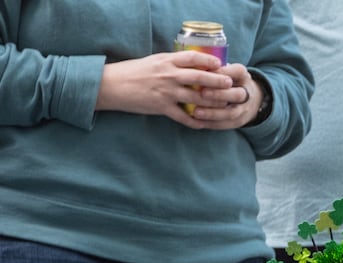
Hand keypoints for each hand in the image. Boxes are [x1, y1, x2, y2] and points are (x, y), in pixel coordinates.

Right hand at [95, 51, 238, 125]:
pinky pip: (183, 117)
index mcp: (166, 61)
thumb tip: (189, 65)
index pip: (193, 58)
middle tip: (230, 84)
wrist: (111, 85)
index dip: (209, 61)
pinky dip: (195, 122)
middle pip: (200, 77)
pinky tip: (204, 125)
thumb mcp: (153, 61)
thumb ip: (171, 63)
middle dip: (218, 81)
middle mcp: (169, 75)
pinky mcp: (162, 107)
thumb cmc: (132, 72)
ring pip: (197, 97)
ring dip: (213, 102)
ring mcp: (166, 92)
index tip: (220, 65)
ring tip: (224, 105)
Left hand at [186, 63, 266, 129]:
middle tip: (202, 93)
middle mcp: (246, 93)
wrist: (245, 98)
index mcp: (243, 76)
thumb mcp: (224, 70)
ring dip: (213, 113)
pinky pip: (225, 124)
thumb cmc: (226, 80)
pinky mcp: (239, 122)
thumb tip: (193, 67)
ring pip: (231, 113)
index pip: (237, 72)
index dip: (222, 73)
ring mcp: (244, 109)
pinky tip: (197, 121)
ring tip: (196, 112)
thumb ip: (211, 69)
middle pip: (237, 94)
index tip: (206, 71)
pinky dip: (211, 123)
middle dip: (219, 94)